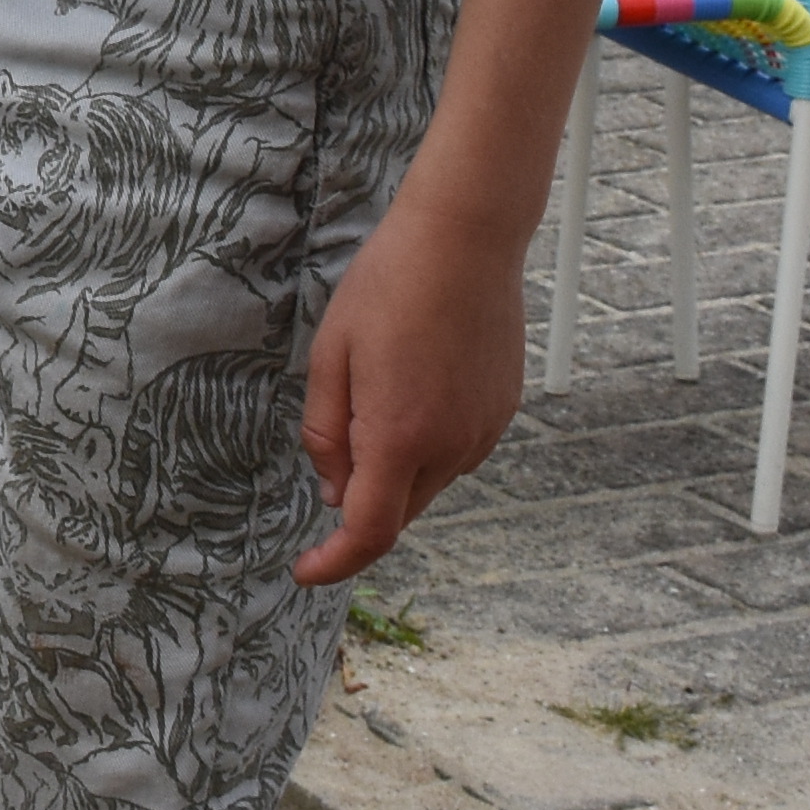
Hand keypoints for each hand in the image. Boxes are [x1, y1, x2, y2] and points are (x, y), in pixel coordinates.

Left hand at [293, 197, 530, 583]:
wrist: (465, 238)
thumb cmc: (389, 286)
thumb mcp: (330, 354)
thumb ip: (325, 433)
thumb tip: (333, 493)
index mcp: (399, 436)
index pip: (369, 532)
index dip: (335, 563)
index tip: (306, 570)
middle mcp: (451, 446)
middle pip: (399, 511)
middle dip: (362, 500)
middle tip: (339, 436)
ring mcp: (484, 431)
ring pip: (429, 483)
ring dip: (397, 467)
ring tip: (382, 385)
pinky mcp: (503, 412)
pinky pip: (457, 452)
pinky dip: (427, 444)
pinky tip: (416, 382)